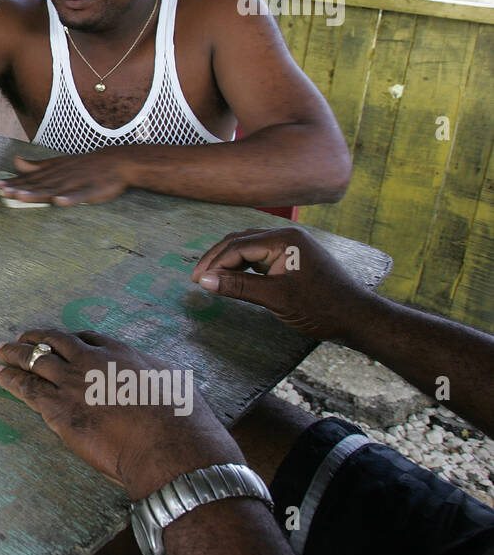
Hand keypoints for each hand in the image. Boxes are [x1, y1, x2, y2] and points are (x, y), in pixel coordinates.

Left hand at [0, 148, 130, 205]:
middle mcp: (61, 177)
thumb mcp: (59, 163)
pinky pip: (79, 196)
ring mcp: (75, 184)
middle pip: (38, 185)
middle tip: (2, 192)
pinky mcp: (90, 191)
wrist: (116, 162)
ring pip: (53, 190)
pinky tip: (59, 202)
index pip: (31, 178)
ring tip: (20, 196)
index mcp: (54, 171)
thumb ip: (37, 166)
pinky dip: (69, 199)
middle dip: (19, 188)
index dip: (14, 182)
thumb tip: (16, 161)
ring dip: (36, 193)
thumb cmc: (85, 165)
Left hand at [0, 330, 242, 499]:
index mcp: (123, 353)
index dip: (72, 338)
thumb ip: (157, 379)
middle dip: (37, 337)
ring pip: (35, 360)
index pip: (90, 338)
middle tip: (22, 336)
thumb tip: (157, 381)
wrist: (167, 447)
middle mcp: (94, 361)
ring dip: (16, 353)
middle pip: (56, 341)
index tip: (64, 339)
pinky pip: (27, 388)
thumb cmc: (182, 422)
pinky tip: (0, 374)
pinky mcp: (59, 408)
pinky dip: (11, 378)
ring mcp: (73, 382)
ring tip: (2, 350)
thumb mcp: (176, 385)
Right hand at [190, 226, 379, 343]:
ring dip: (228, 262)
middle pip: (240, 241)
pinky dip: (242, 266)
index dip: (214, 263)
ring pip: (248, 248)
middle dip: (217, 259)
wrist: (358, 318)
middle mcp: (286, 236)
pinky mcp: (293, 258)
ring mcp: (290, 246)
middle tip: (196, 279)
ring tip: (211, 279)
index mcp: (283, 239)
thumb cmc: (321, 308)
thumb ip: (238, 287)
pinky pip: (260, 256)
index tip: (196, 281)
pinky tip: (233, 278)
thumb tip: (204, 281)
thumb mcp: (276, 298)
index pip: (238, 246)